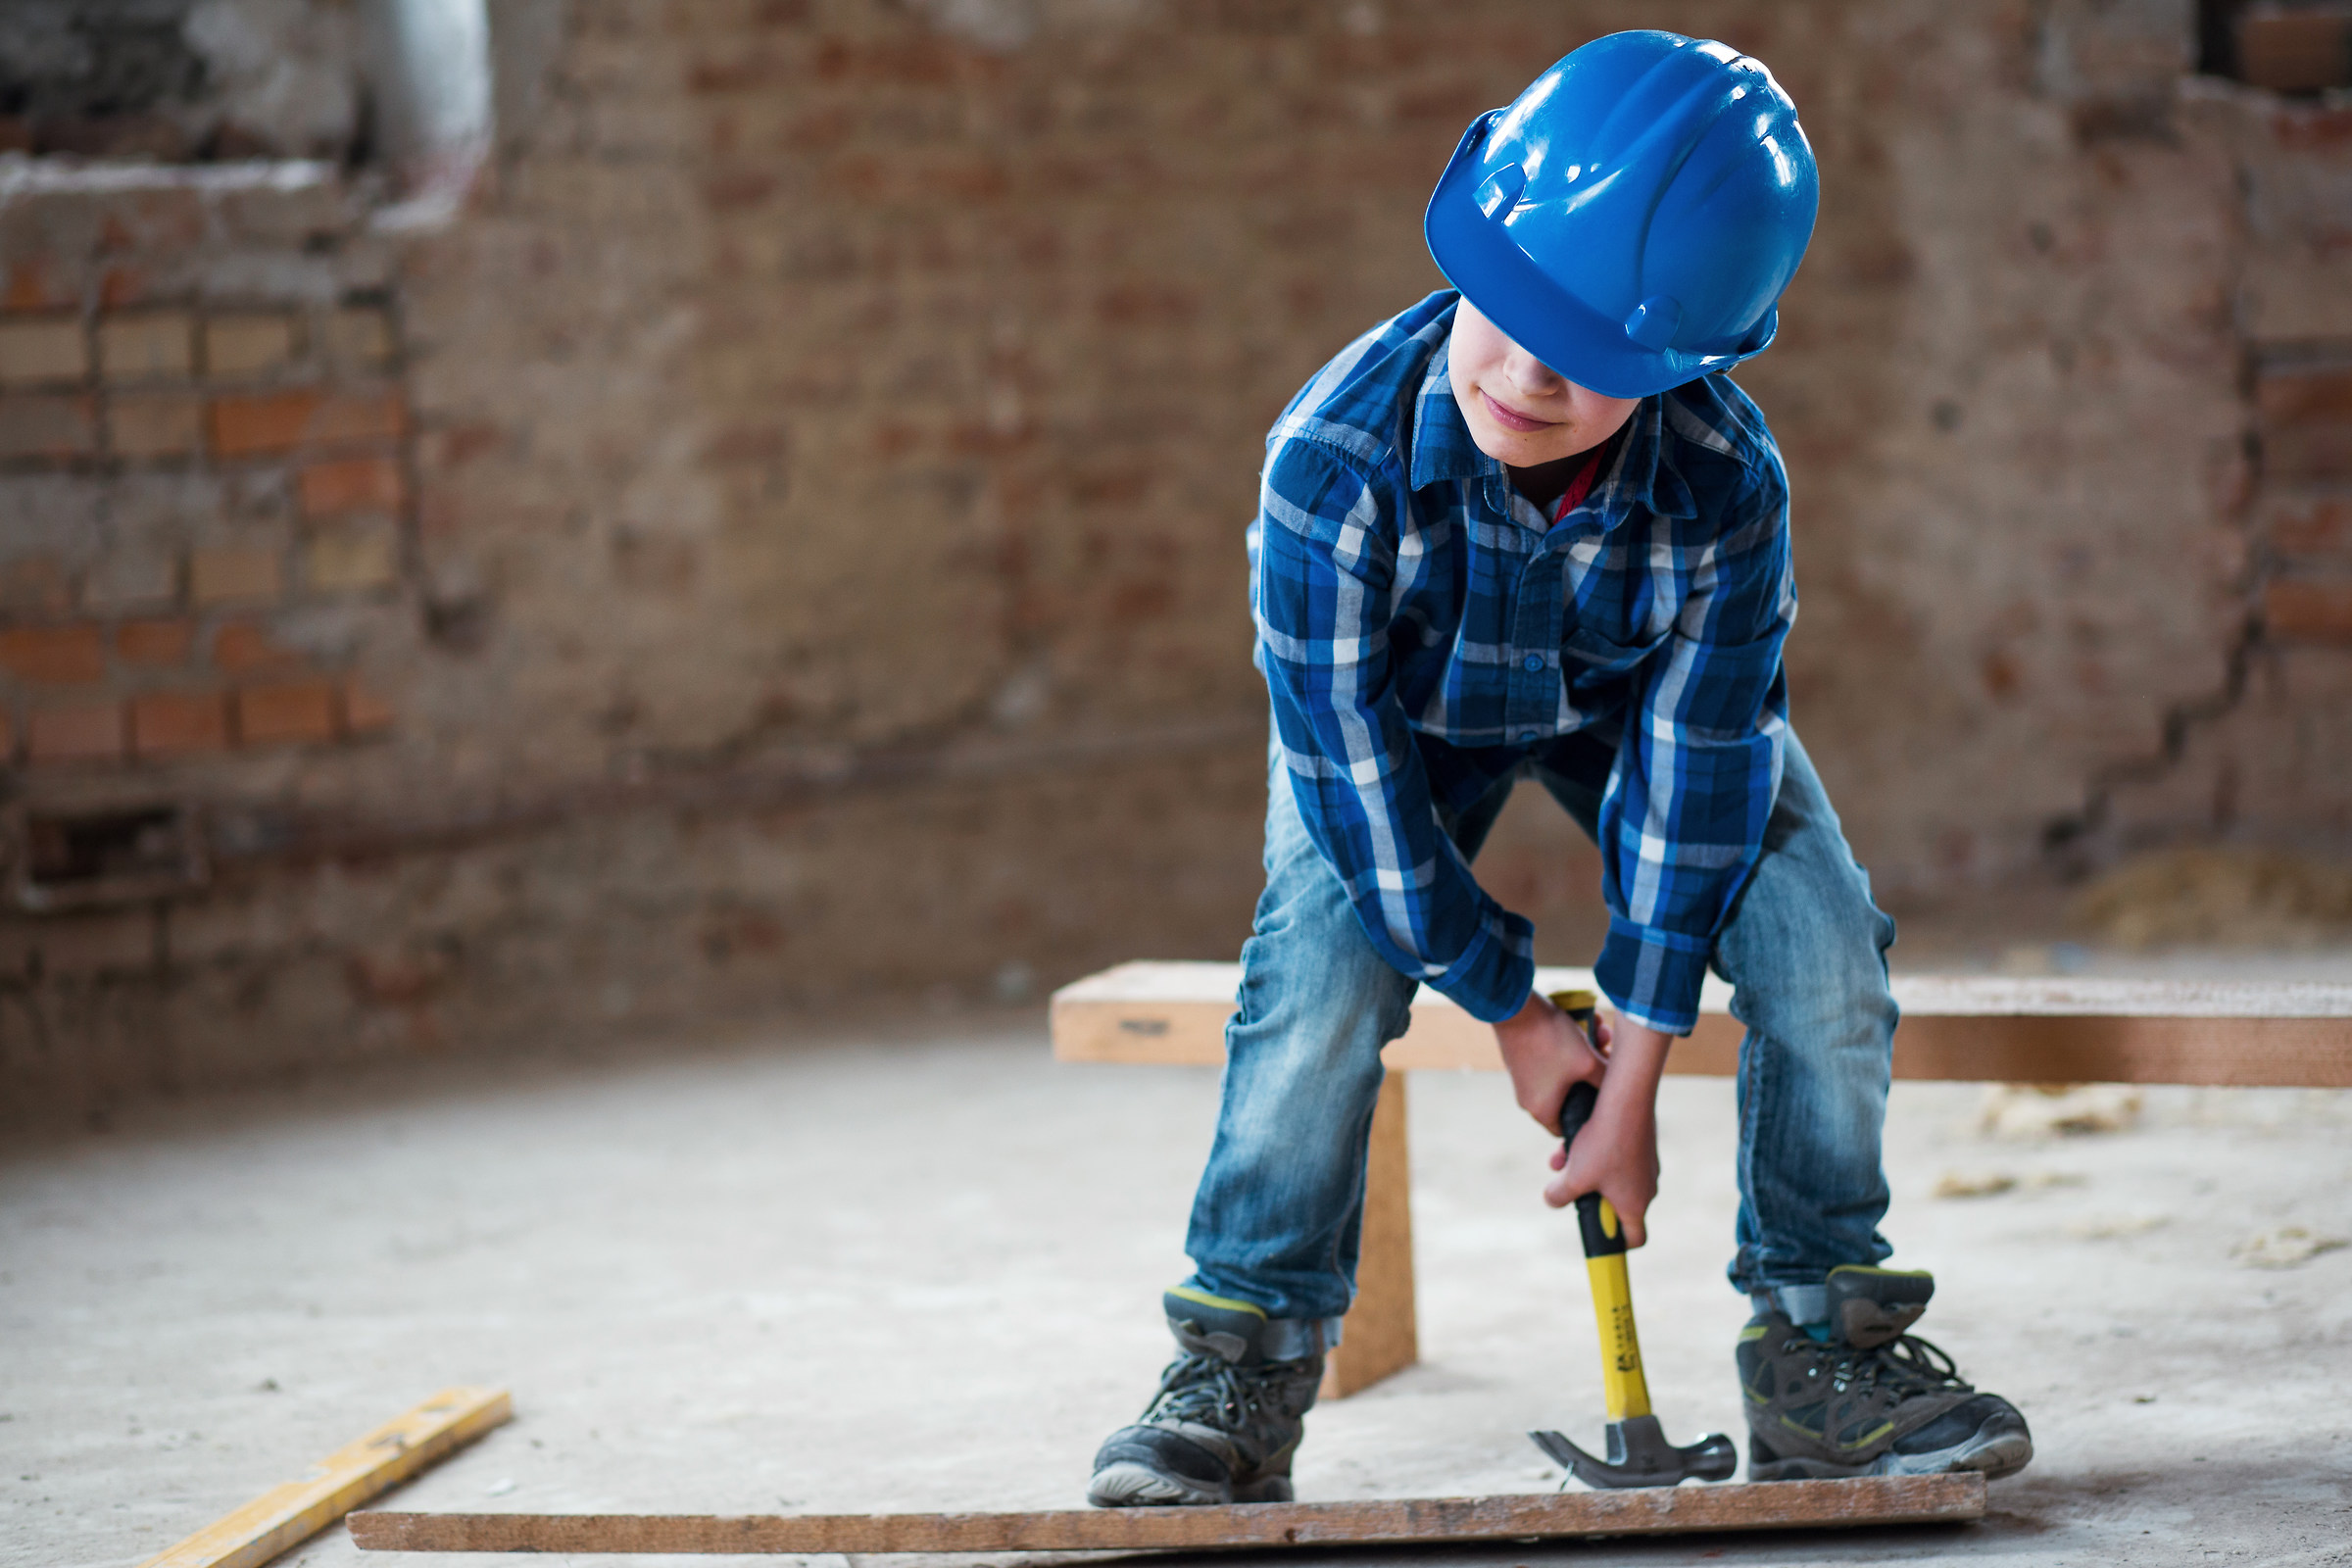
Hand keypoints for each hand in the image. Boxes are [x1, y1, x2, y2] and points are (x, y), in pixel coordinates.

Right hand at [1491, 990, 1608, 1133]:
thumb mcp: (1589, 1062)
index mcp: (1542, 1110)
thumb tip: (1619, 1088)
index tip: (1605, 1098)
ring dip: (1584, 1054)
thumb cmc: (1551, 1040)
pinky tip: (1585, 1023)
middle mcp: (1528, 1099)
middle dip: (1593, 1074)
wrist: (1515, 1007)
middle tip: (1607, 1054)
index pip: (1569, 1129)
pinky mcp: (1520, 1059)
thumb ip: (1607, 1081)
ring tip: (1599, 1031)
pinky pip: (1551, 1059)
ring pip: (1564, 1072)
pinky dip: (1568, 1046)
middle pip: (1571, 1095)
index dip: (1589, 1116)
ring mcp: (1522, 1078)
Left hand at [1544, 1014, 1671, 1247]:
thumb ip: (1559, 1196)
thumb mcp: (1573, 1176)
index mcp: (1635, 1205)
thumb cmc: (1603, 1143)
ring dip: (1585, 1172)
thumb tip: (1553, 1200)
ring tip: (1563, 1157)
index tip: (1597, 1236)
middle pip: (1617, 1206)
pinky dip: (1596, 1152)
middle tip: (1572, 1187)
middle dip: (1589, 1199)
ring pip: (1611, 1177)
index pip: (1635, 1238)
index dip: (1616, 1244)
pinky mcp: (1642, 1144)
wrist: (1626, 1098)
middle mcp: (1647, 1187)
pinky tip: (1576, 1137)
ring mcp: (1646, 1165)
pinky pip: (1616, 1157)